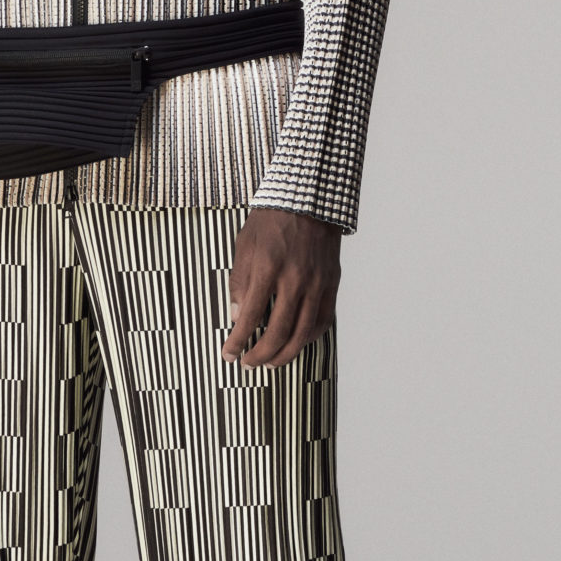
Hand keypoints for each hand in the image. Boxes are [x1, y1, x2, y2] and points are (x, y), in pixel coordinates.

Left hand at [222, 207, 340, 370]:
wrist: (310, 197)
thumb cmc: (272, 219)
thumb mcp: (244, 245)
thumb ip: (240, 282)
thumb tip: (238, 316)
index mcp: (268, 267)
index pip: (250, 316)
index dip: (237, 341)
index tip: (228, 354)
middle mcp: (295, 279)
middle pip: (277, 332)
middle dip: (260, 355)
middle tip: (248, 364)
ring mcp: (317, 282)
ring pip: (303, 333)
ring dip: (285, 354)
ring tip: (270, 362)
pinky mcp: (331, 282)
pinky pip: (323, 320)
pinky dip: (309, 337)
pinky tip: (296, 343)